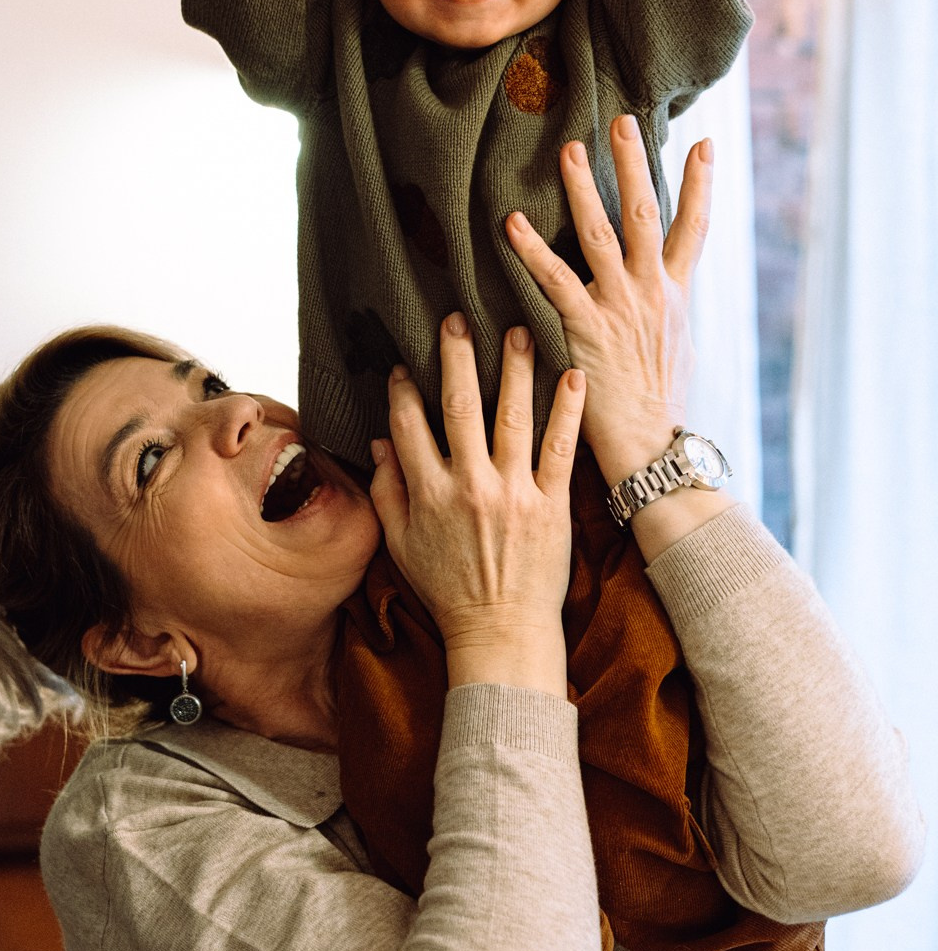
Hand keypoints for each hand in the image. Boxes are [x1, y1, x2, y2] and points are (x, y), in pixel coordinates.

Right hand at [368, 314, 583, 695]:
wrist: (501, 633)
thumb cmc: (448, 590)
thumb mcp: (401, 545)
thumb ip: (386, 492)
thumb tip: (378, 444)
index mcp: (427, 494)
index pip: (409, 426)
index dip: (404, 390)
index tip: (406, 363)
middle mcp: (469, 487)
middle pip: (459, 407)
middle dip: (458, 358)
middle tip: (458, 318)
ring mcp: (513, 493)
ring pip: (512, 417)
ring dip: (514, 369)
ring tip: (518, 328)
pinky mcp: (552, 505)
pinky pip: (560, 448)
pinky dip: (567, 410)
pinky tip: (572, 374)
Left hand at [505, 118, 709, 489]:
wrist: (655, 449)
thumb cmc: (659, 409)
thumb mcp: (674, 353)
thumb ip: (662, 316)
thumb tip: (659, 299)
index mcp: (675, 297)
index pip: (694, 229)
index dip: (701, 185)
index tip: (705, 145)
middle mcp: (653, 292)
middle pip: (647, 215)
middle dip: (635, 165)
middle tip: (622, 121)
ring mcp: (622, 307)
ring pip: (603, 234)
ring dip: (584, 188)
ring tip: (569, 147)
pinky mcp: (589, 328)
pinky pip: (555, 280)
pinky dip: (533, 250)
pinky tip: (512, 223)